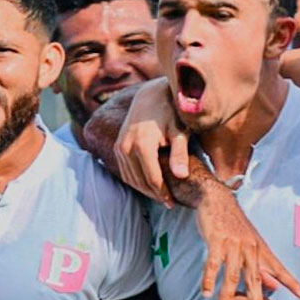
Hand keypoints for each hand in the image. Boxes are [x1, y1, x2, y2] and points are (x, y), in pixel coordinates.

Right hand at [115, 77, 186, 205]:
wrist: (150, 95)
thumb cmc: (170, 112)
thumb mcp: (179, 130)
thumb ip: (179, 153)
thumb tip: (181, 176)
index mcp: (142, 145)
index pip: (152, 179)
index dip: (163, 194)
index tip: (173, 203)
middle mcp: (126, 147)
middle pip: (140, 181)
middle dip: (154, 194)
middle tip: (168, 203)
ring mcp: (119, 147)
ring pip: (130, 178)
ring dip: (144, 189)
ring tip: (160, 196)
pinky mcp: (117, 146)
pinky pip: (125, 171)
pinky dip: (136, 180)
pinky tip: (149, 184)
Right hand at [198, 186, 299, 299]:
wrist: (218, 199)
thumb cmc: (234, 225)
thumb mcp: (251, 243)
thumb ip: (261, 265)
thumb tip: (273, 288)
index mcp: (260, 249)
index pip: (279, 268)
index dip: (292, 282)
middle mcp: (250, 247)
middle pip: (255, 277)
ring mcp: (233, 244)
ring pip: (231, 275)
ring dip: (227, 295)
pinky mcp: (217, 240)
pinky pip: (213, 264)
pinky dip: (209, 279)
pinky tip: (206, 293)